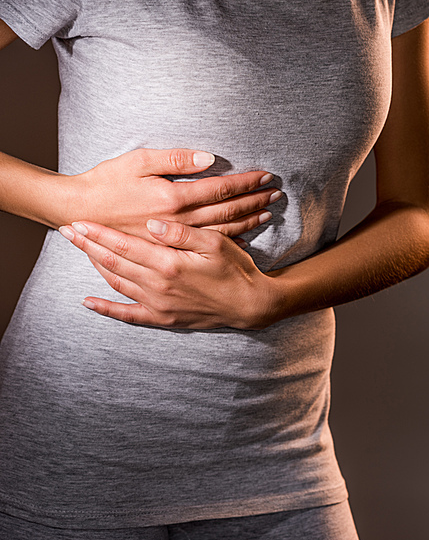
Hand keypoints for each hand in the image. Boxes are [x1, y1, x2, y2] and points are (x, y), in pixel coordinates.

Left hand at [59, 219, 279, 329]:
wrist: (250, 305)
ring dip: (95, 266)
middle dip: (88, 246)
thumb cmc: (235, 269)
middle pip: (113, 262)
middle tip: (67, 231)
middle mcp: (157, 286)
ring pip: (117, 283)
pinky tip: (89, 302)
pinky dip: (106, 308)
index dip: (98, 233)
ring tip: (79, 250)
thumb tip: (151, 224)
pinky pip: (127, 315)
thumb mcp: (215, 243)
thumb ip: (180, 233)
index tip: (78, 222)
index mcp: (169, 264)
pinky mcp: (162, 318)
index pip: (124, 245)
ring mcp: (158, 304)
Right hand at [71, 148, 280, 240]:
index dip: (245, 182)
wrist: (78, 212)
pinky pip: (203, 249)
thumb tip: (210, 159)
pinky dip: (226, 242)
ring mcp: (172, 240)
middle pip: (227, 211)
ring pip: (220, 231)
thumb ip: (175, 160)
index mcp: (172, 198)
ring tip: (268, 213)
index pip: (220, 188)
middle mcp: (177, 222)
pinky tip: (243, 239)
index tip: (266, 176)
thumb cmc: (107, 182)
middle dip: (254, 200)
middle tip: (276, 193)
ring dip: (247, 221)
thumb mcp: (137, 161)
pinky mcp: (165, 251)